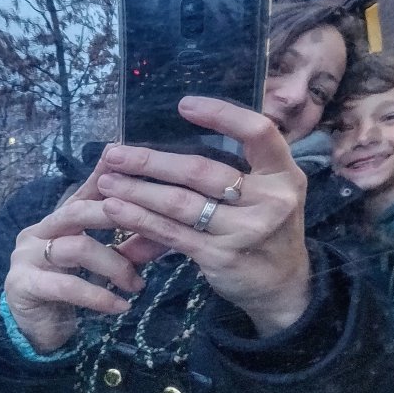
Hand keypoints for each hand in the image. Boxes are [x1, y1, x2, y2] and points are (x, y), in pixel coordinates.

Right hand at [3, 152, 145, 352]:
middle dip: (115, 215)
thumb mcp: (94, 265)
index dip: (103, 177)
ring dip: (114, 264)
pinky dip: (98, 296)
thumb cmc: (67, 294)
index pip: (82, 194)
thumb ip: (118, 244)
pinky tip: (120, 306)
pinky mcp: (23, 284)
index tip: (127, 162)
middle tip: (148, 225)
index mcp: (55, 222)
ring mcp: (26, 256)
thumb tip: (159, 227)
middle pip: (77, 210)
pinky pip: (67, 285)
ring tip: (137, 284)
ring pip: (77, 247)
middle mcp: (37, 231)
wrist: (33, 334)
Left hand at [96, 97, 310, 335]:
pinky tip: (116, 209)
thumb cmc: (266, 225)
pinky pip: (172, 233)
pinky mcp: (222, 257)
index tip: (183, 105)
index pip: (258, 132)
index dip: (221, 114)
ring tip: (106, 181)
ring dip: (137, 190)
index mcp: (284, 173)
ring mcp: (247, 230)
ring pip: (180, 203)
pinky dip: (140, 219)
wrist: (287, 287)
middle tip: (115, 154)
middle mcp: (271, 200)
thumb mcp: (263, 192)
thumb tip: (167, 141)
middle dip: (151, 162)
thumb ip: (226, 171)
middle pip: (201, 171)